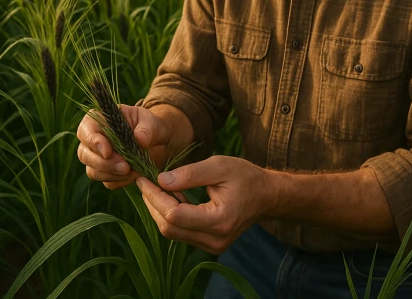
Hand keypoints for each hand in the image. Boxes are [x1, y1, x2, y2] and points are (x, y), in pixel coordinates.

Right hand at [76, 104, 173, 189]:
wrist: (159, 143)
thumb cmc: (151, 126)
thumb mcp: (152, 122)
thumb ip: (146, 129)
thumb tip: (140, 139)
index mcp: (99, 120)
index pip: (86, 131)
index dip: (94, 142)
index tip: (108, 152)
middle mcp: (94, 140)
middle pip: (84, 154)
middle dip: (104, 164)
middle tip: (125, 167)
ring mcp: (98, 158)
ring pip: (93, 171)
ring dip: (112, 174)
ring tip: (133, 171)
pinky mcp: (108, 173)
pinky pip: (107, 182)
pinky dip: (120, 181)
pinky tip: (135, 175)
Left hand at [134, 155, 274, 254]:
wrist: (267, 196)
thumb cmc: (245, 176)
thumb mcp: (219, 166)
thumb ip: (189, 174)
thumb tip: (160, 180)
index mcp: (219, 220)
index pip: (174, 215)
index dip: (154, 197)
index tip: (144, 178)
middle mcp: (215, 239)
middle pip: (169, 227)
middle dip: (152, 203)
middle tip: (145, 181)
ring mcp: (212, 245)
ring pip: (172, 232)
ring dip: (159, 210)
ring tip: (155, 187)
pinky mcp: (209, 244)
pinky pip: (181, 233)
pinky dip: (171, 215)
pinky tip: (170, 197)